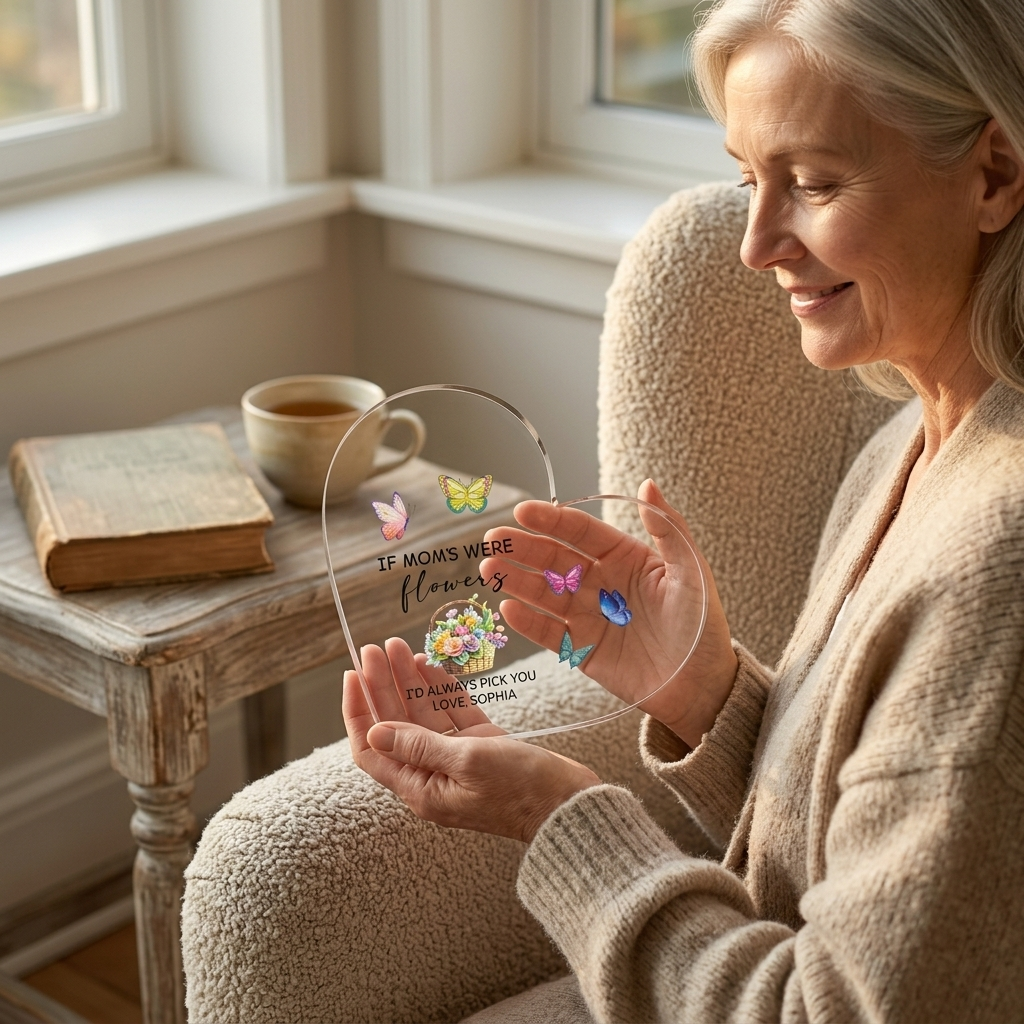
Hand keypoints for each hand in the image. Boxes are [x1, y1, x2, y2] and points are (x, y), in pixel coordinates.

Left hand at [343, 637, 600, 842]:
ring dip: (411, 681)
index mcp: (421, 788)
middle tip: (376, 647)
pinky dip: (441, 690)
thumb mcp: (468, 761)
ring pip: (424, 714)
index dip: (358, 711)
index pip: (371, 748)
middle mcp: (434, 775)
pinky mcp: (483, 747)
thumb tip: (375, 732)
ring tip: (400, 646)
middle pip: (396, 724)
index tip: (352, 674)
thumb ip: (420, 744)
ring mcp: (458, 760)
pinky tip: (432, 664)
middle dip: (384, 684)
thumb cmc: (522, 789)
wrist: (571, 805)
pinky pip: (453, 714)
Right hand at [479, 479, 736, 747]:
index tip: (524, 511)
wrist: (702, 686)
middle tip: (494, 540)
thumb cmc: (703, 626)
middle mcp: (601, 583)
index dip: (552, 520)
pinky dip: (528, 622)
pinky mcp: (581, 650)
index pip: (581, 532)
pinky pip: (549, 633)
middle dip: (523, 548)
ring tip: (490, 570)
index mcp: (625, 557)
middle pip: (554, 559)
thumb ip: (668, 529)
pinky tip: (509, 609)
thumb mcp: (692, 572)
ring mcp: (588, 616)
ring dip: (516, 581)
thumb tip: (647, 484)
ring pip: (545, 592)